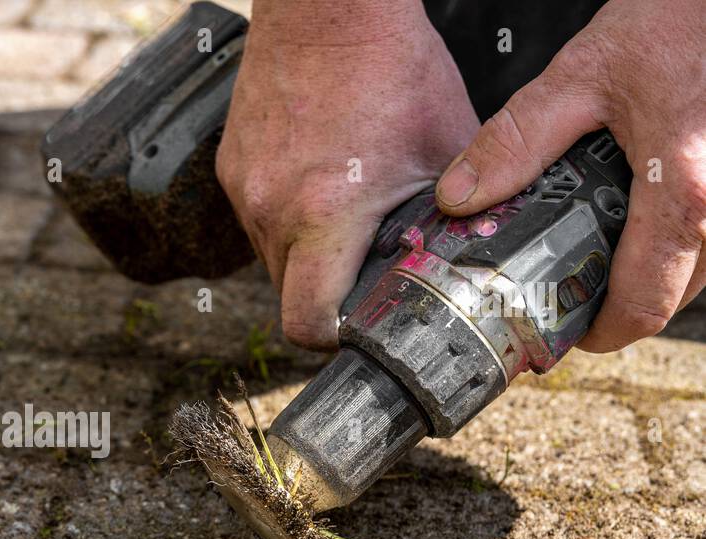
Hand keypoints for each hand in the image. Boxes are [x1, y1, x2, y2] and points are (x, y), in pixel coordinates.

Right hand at [217, 0, 479, 348]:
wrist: (326, 8)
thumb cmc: (389, 67)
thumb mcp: (442, 148)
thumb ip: (455, 216)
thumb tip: (476, 262)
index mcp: (323, 214)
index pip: (306, 323)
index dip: (333, 338)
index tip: (357, 328)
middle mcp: (270, 209)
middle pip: (289, 295)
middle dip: (327, 293)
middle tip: (365, 270)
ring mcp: (243, 190)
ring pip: (271, 258)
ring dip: (306, 254)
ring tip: (343, 215)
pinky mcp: (229, 167)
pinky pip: (257, 218)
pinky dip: (286, 215)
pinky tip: (320, 179)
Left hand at [435, 0, 705, 352]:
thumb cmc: (680, 18)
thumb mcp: (584, 74)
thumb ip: (517, 141)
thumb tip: (460, 197)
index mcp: (684, 190)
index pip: (643, 303)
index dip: (601, 333)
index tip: (569, 335)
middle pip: (678, 297)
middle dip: (626, 304)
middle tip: (577, 294)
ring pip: (705, 269)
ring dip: (659, 272)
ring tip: (608, 254)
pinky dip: (686, 238)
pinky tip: (650, 214)